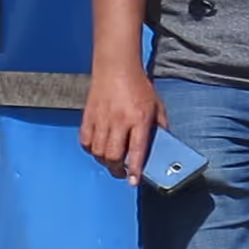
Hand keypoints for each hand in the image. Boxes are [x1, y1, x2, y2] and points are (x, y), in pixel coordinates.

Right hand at [81, 61, 161, 180]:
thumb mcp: (157, 107)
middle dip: (117, 169)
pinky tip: (98, 149)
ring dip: (104, 161)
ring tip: (111, 161)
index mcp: (139, 118)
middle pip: (113, 155)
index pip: (137, 150)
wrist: (116, 67)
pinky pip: (85, 140)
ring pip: (98, 151)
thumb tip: (163, 147)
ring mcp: (101, 118)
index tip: (133, 181)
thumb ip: (160, 127)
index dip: (135, 169)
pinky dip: (91, 149)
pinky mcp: (88, 115)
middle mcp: (119, 120)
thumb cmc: (139, 87)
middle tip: (122, 172)